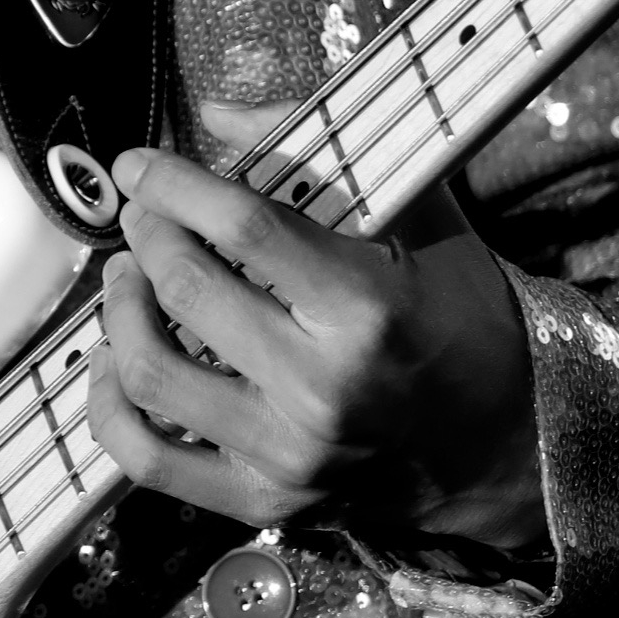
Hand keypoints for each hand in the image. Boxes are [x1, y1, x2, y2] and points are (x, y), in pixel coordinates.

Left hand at [87, 107, 545, 555]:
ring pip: (151, 374)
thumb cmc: (463, 317)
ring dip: (120, 311)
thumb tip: (217, 115)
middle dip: (145, 234)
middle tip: (141, 216)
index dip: (172, 183)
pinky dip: (109, 408)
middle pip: (186, 289)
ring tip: (128, 279)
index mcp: (367, 309)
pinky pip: (147, 460)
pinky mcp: (264, 502)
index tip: (137, 164)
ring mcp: (290, 455)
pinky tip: (113, 363)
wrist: (510, 442)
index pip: (241, 227)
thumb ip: (323, 158)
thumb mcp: (421, 223)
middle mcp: (323, 388)